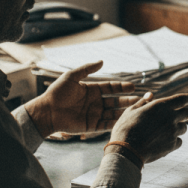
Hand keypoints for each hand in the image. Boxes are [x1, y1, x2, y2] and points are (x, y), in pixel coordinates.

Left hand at [25, 61, 139, 137]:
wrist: (47, 111)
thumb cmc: (57, 93)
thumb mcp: (71, 76)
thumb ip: (87, 69)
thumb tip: (102, 61)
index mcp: (92, 90)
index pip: (110, 88)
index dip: (121, 87)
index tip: (132, 86)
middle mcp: (95, 102)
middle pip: (115, 101)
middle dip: (127, 100)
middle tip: (140, 98)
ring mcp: (94, 114)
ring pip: (113, 112)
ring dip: (124, 111)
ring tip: (137, 109)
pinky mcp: (91, 126)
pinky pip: (106, 124)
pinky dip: (116, 123)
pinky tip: (125, 121)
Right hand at [108, 93, 187, 163]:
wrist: (126, 150)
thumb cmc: (126, 128)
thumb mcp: (131, 110)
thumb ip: (143, 102)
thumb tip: (150, 95)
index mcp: (161, 106)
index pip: (183, 99)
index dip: (186, 99)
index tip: (187, 100)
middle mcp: (170, 117)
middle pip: (187, 113)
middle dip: (183, 114)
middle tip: (175, 117)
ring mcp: (173, 132)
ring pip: (184, 128)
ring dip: (177, 128)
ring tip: (164, 131)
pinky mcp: (172, 145)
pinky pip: (179, 141)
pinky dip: (173, 141)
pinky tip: (163, 142)